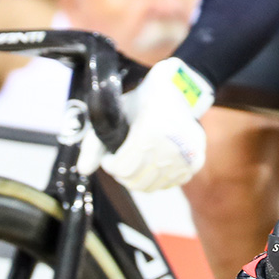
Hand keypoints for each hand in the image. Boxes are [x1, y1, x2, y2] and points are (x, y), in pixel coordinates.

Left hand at [101, 57, 212, 190]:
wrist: (179, 92)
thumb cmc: (143, 102)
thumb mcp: (116, 115)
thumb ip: (94, 144)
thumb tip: (83, 170)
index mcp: (150, 132)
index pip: (122, 168)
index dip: (110, 165)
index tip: (109, 157)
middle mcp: (171, 146)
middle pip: (136, 179)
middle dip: (122, 173)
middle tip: (121, 161)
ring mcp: (186, 156)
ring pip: (152, 185)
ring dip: (138, 178)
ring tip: (135, 163)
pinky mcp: (195, 162)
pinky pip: (168, 184)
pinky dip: (157, 179)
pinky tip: (152, 164)